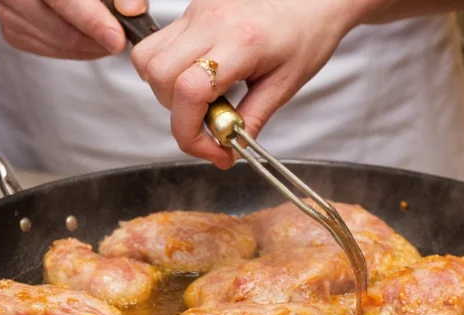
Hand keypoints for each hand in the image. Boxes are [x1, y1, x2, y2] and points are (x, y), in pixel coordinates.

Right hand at [0, 0, 147, 59]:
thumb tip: (132, 9)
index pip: (66, 0)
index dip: (93, 22)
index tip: (118, 39)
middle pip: (62, 30)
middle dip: (97, 41)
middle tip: (119, 40)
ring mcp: (8, 11)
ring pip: (58, 44)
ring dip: (90, 48)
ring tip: (106, 36)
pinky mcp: (12, 30)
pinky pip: (49, 50)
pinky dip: (74, 49)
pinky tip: (86, 38)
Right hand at [131, 0, 361, 168]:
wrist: (315, 0)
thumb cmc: (307, 34)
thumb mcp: (286, 85)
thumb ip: (252, 118)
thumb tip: (228, 147)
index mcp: (240, 41)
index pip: (189, 91)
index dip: (189, 132)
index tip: (211, 150)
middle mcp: (210, 20)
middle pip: (158, 76)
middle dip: (176, 113)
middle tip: (209, 122)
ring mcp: (196, 11)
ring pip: (148, 59)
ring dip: (165, 90)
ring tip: (202, 99)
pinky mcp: (192, 9)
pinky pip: (160, 45)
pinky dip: (169, 70)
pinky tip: (199, 77)